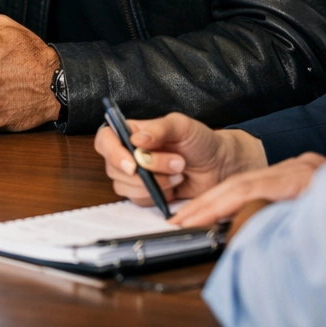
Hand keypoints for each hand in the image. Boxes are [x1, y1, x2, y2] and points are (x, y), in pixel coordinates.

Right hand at [94, 113, 266, 206]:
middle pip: (115, 168)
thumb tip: (136, 140)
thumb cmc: (200, 141)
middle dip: (148, 170)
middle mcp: (128, 154)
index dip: (113, 153)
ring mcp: (135, 176)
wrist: (220, 167)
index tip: (133, 164)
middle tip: (177, 163)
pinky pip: (138, 201)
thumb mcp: (181, 125)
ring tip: (179, 173)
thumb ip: (159, 129)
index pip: (104, 140)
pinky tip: (174, 187)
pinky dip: (158, 196)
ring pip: (125, 187)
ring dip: (156, 183)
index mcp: (131, 133)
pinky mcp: (145, 195)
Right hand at [168, 152, 325, 227]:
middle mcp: (305, 169)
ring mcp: (310, 169)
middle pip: (243, 181)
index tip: (187, 221)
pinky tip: (227, 208)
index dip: (212, 206)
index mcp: (306, 179)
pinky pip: (268, 185)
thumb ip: (285, 226)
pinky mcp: (314, 176)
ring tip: (192, 216)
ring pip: (253, 181)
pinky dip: (243, 197)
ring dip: (222, 200)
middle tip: (178, 221)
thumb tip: (247, 231)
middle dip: (208, 202)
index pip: (245, 189)